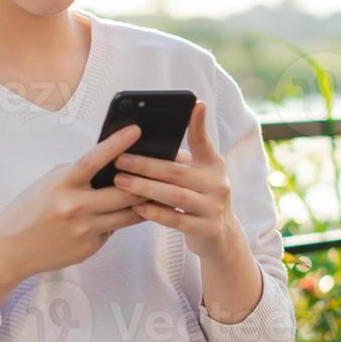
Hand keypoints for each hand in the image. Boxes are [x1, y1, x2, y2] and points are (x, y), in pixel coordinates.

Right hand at [0, 123, 152, 281]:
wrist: (9, 249)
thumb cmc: (30, 210)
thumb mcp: (50, 183)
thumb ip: (79, 175)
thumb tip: (114, 166)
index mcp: (62, 184)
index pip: (94, 159)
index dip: (117, 143)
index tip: (137, 130)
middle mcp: (75, 207)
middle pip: (124, 191)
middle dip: (148, 181)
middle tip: (167, 170)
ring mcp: (83, 230)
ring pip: (128, 215)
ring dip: (144, 203)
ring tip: (159, 193)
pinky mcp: (88, 248)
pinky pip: (112, 231)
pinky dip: (117, 222)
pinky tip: (122, 215)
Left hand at [113, 100, 246, 261]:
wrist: (220, 237)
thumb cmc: (201, 198)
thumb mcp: (201, 174)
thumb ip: (186, 155)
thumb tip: (167, 127)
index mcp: (214, 166)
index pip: (203, 142)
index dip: (198, 124)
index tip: (195, 104)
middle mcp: (218, 185)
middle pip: (177, 172)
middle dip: (146, 165)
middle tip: (119, 160)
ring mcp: (214, 208)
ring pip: (175, 196)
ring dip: (145, 188)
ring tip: (120, 181)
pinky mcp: (207, 229)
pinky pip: (176, 220)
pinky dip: (156, 213)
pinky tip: (136, 207)